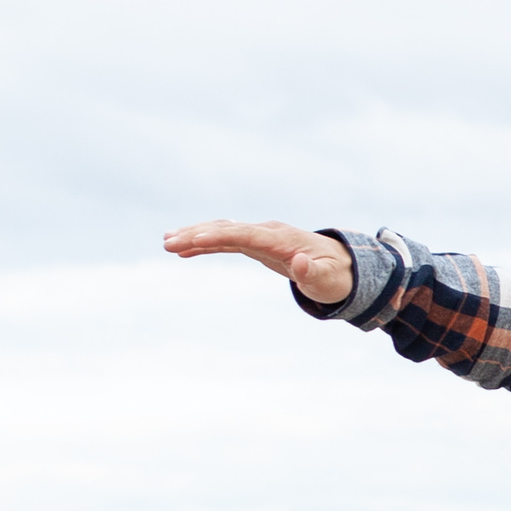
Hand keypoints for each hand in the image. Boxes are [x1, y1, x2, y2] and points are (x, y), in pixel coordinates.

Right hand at [163, 219, 354, 305]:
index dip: (220, 236)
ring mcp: (262, 236)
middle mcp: (268, 232)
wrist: (344, 267)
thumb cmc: (336, 276)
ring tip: (166, 242)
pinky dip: (205, 242)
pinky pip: (226, 240)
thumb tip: (300, 263)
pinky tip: (182, 249)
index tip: (194, 240)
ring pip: (223, 231)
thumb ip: (313, 272)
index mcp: (282, 239)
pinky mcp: (258, 244)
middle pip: (228, 229)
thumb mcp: (328, 280)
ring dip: (196, 235)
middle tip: (167, 243)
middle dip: (198, 235)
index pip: (245, 234)